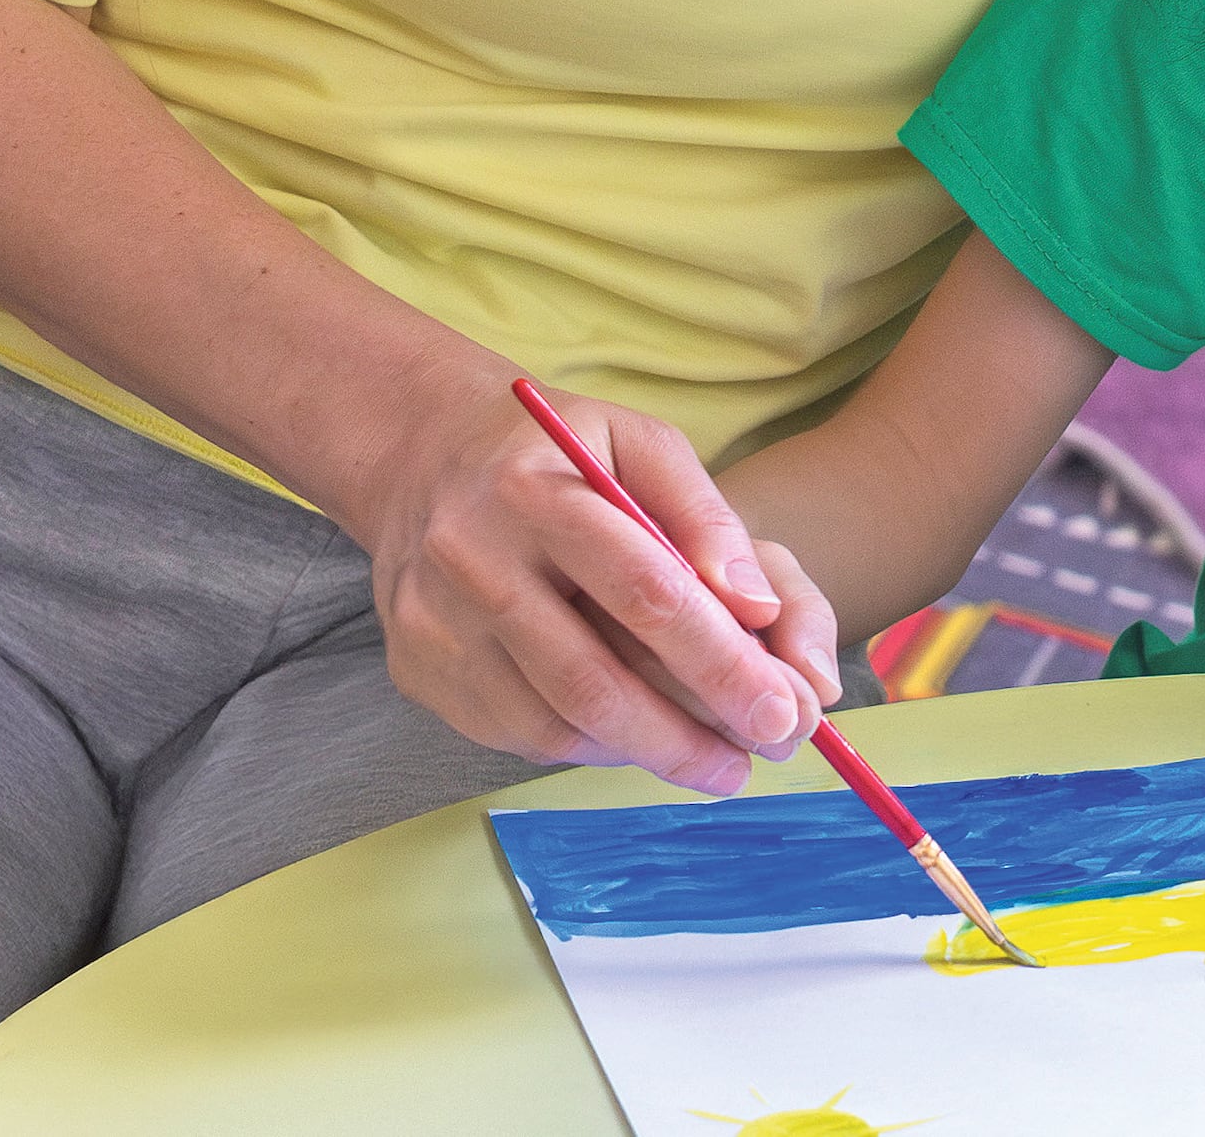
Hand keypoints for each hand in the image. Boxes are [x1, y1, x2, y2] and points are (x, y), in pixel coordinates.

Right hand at [352, 374, 844, 795]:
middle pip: (594, 680)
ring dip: (648, 754)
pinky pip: (518, 734)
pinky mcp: (418, 670)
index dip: (721, 663)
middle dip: (689, 736)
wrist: (420, 458)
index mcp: (534, 490)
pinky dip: (590, 746)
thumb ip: (704, 518)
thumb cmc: (557, 454)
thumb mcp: (638, 444)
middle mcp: (470, 560)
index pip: (643, 592)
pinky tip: (636, 736)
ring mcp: (434, 624)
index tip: (786, 712)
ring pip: (554, 723)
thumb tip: (758, 610)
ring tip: (717, 761)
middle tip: (760, 757)